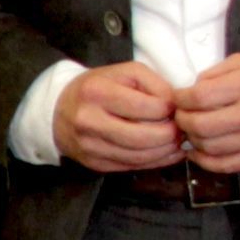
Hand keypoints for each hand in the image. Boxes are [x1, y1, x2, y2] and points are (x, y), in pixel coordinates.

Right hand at [54, 60, 183, 171]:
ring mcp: (90, 146)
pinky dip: (155, 162)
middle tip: (181, 129)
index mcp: (98, 92)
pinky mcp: (94, 163)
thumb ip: (155, 84)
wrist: (58, 110)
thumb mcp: (126, 72)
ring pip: (140, 156)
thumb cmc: (99, 87)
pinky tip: (166, 153)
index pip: (148, 107)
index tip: (174, 107)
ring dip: (166, 151)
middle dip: (171, 135)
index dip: (170, 109)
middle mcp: (89, 121)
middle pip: (144, 137)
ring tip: (176, 141)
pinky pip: (132, 167)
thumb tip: (176, 108)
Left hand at [176, 53, 239, 172]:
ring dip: (192, 140)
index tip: (178, 98)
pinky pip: (224, 165)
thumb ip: (218, 72)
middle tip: (181, 116)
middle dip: (182, 121)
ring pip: (208, 147)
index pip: (198, 97)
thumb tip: (191, 89)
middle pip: (199, 125)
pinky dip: (204, 161)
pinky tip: (199, 151)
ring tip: (192, 131)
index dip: (180, 99)